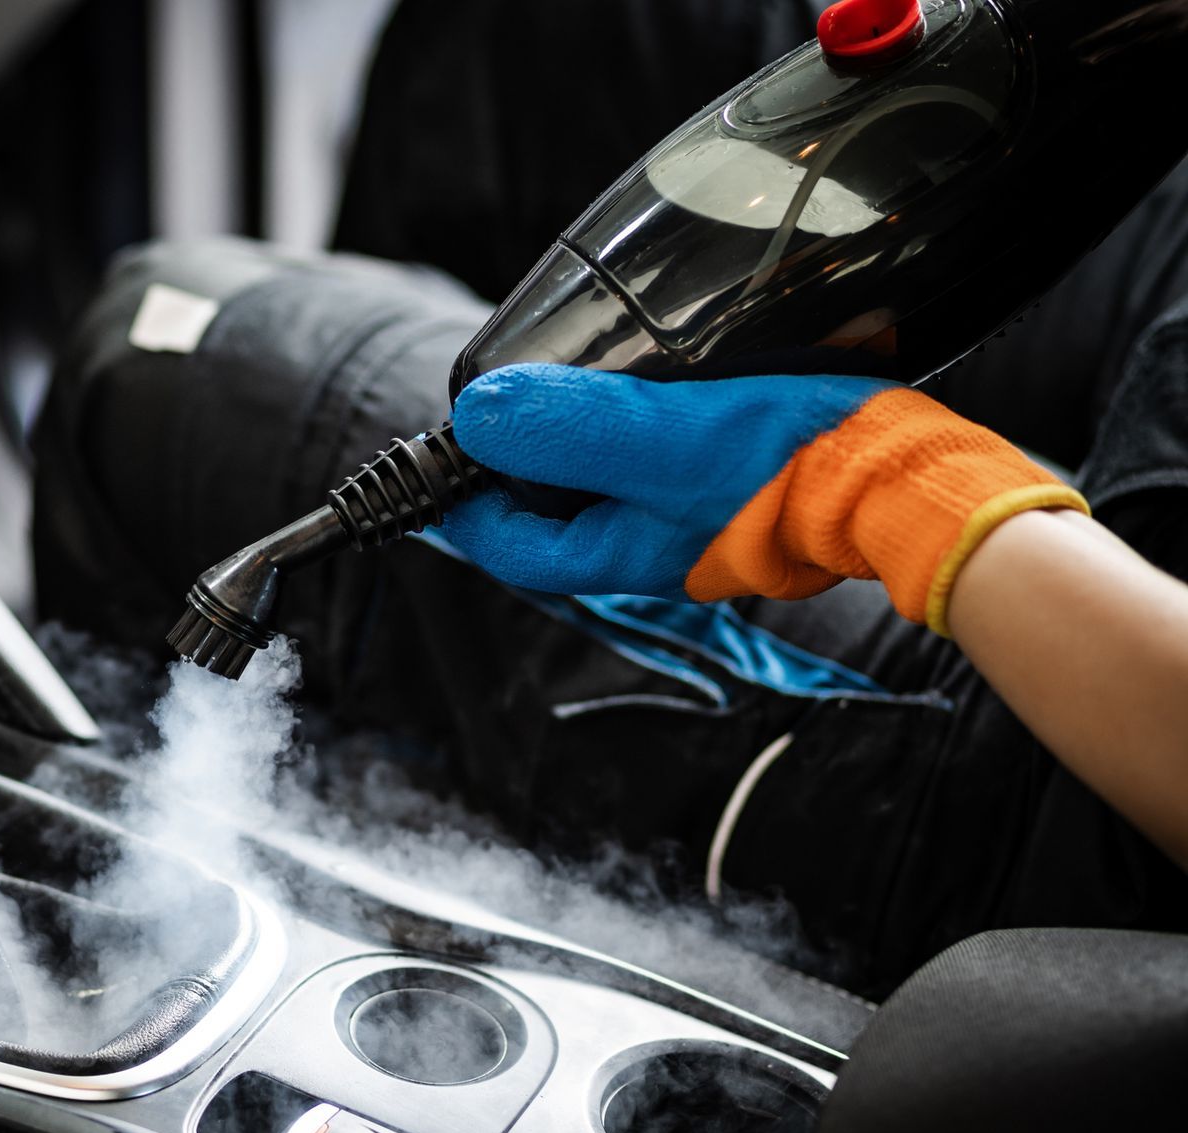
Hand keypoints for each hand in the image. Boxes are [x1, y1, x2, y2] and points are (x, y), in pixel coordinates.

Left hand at [441, 364, 1088, 632]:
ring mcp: (690, 517)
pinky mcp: (732, 483)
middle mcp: (647, 542)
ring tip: (553, 388)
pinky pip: (656, 462)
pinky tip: (645, 387)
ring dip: (572, 444)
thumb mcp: (663, 439)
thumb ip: (569, 430)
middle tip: (487, 411)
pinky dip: (632, 429)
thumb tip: (478, 414)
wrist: (908, 478)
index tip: (423, 464)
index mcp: (617, 545)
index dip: (456, 503)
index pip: (506, 542)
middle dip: (511, 470)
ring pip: (602, 486)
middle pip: (548, 515)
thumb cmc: (790, 468)